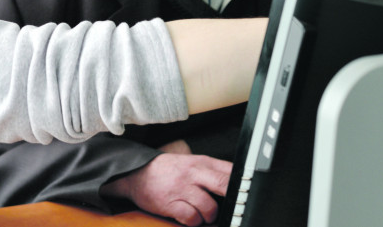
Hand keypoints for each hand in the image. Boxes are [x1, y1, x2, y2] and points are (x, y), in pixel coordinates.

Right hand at [101, 148, 231, 225]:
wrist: (137, 172)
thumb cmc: (168, 170)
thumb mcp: (192, 163)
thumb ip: (213, 171)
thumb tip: (237, 183)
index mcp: (202, 162)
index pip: (230, 170)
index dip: (242, 183)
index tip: (245, 194)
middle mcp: (193, 173)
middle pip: (223, 184)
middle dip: (232, 199)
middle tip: (232, 208)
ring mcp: (181, 188)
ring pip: (209, 207)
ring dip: (209, 216)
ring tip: (203, 214)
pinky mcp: (170, 203)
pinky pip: (191, 218)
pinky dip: (194, 221)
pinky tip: (189, 216)